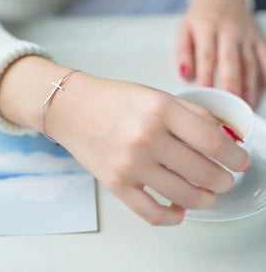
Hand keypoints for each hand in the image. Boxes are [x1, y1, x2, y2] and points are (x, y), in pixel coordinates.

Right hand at [0, 57, 248, 225]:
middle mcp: (146, 139)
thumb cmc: (115, 99)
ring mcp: (129, 165)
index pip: (214, 143)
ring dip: (205, 200)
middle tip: (225, 179)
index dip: (236, 157)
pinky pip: (152, 214)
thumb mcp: (158, 96)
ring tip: (208, 194)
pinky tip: (180, 210)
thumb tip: (224, 139)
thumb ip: (193, 115)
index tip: (240, 162)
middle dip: (224, 181)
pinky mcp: (115, 185)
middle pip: (204, 173)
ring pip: (184, 197)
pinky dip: (173, 218)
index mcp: (161, 111)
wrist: (73, 108)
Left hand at [177, 0, 265, 107]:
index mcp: (207, 28)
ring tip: (245, 105)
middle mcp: (229, 31)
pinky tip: (265, 89)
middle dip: (232, 82)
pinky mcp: (257, 38)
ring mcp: (245, 35)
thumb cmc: (200, 16)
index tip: (205, 91)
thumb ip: (183, 52)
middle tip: (231, 101)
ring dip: (249, 85)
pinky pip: (265, 56)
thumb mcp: (184, 29)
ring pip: (249, 62)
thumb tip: (183, 74)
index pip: (207, 54)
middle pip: (231, 59)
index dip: (206, 73)